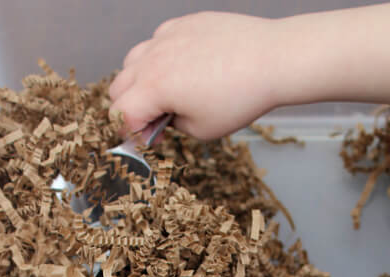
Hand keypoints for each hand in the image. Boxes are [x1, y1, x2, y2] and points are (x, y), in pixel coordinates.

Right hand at [110, 12, 281, 140]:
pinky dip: (159, 58)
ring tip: (166, 95)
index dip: (130, 133)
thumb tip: (160, 120)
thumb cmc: (241, 98)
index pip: (120, 114)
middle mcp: (153, 58)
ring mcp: (166, 36)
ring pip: (132, 60)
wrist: (271, 60)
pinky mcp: (183, 24)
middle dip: (129, 108)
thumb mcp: (202, 130)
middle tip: (155, 122)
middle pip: (118, 87)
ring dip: (139, 82)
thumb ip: (172, 125)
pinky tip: (183, 70)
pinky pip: (156, 41)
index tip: (145, 140)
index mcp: (155, 88)